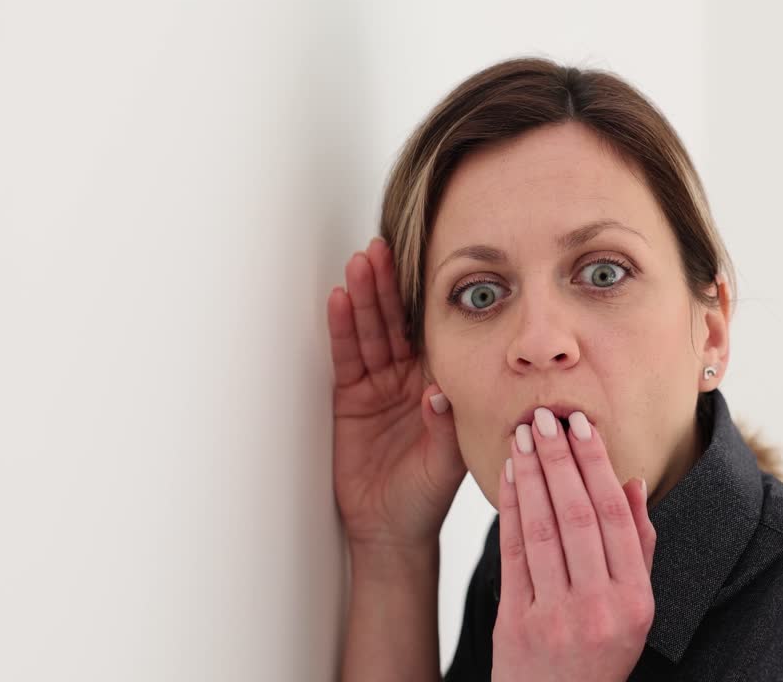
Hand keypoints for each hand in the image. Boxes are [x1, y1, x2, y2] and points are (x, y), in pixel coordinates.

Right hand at [327, 237, 467, 550]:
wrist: (389, 530)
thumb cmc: (425, 498)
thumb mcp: (445, 463)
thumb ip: (443, 426)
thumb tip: (437, 393)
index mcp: (441, 384)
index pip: (432, 332)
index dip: (424, 300)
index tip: (421, 266)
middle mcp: (410, 378)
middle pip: (397, 322)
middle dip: (388, 288)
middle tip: (380, 252)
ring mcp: (379, 385)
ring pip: (371, 333)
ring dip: (363, 299)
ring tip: (358, 266)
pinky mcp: (350, 398)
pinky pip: (346, 356)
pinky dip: (342, 329)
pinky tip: (338, 301)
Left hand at [491, 409, 657, 681]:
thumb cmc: (598, 655)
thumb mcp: (634, 609)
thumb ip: (637, 547)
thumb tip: (633, 482)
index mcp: (635, 601)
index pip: (615, 518)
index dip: (597, 466)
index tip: (583, 427)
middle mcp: (598, 608)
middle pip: (578, 517)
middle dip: (560, 461)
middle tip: (546, 418)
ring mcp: (556, 617)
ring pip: (543, 529)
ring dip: (531, 475)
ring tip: (524, 436)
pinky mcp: (516, 623)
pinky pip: (513, 553)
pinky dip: (510, 508)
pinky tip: (509, 475)